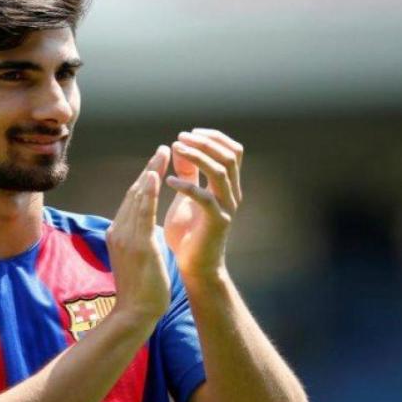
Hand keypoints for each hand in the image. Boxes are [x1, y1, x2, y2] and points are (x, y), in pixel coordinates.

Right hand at [106, 146, 172, 324]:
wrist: (135, 313)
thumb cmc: (141, 290)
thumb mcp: (139, 258)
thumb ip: (142, 240)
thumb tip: (151, 230)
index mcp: (118, 234)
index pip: (133, 201)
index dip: (145, 180)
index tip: (156, 164)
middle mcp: (118, 231)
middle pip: (134, 193)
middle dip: (149, 170)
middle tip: (162, 150)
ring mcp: (126, 237)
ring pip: (137, 198)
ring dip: (150, 173)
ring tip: (162, 154)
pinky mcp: (137, 245)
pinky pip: (142, 213)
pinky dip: (147, 192)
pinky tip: (154, 176)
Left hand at [164, 129, 243, 279]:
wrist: (195, 268)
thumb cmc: (189, 233)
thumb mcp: (187, 197)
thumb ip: (188, 173)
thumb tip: (179, 147)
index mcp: (228, 186)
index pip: (233, 151)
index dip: (214, 137)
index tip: (190, 133)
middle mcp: (233, 194)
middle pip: (229, 156)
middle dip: (204, 142)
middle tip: (181, 138)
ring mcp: (227, 208)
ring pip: (220, 172)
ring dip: (197, 156)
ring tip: (176, 150)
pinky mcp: (217, 222)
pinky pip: (205, 198)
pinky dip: (186, 185)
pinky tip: (168, 181)